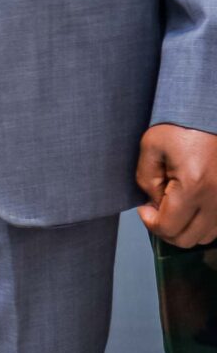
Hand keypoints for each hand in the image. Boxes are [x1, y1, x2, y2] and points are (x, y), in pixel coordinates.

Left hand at [138, 124, 216, 249]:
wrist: (210, 114)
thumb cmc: (181, 126)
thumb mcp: (151, 147)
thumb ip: (146, 179)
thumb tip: (153, 203)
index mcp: (194, 186)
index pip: (169, 227)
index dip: (150, 222)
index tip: (144, 208)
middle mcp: (216, 199)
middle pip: (188, 239)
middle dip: (166, 229)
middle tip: (155, 209)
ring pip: (205, 237)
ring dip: (185, 228)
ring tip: (173, 205)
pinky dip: (201, 224)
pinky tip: (189, 205)